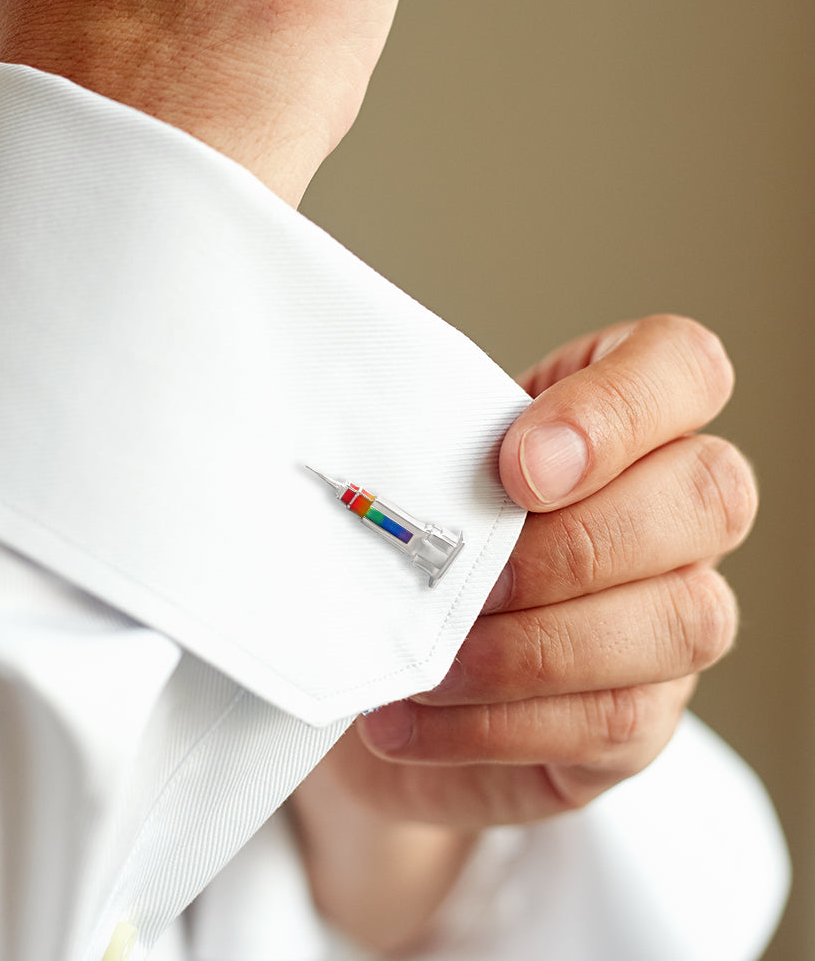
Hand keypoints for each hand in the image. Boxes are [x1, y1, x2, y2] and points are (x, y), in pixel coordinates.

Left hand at [293, 315, 755, 950]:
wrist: (379, 674)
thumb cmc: (404, 546)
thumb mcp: (414, 481)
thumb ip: (438, 456)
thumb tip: (407, 476)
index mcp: (618, 420)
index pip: (683, 366)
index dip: (615, 410)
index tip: (513, 468)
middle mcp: (673, 513)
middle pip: (711, 494)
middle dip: (573, 544)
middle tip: (459, 575)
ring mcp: (674, 617)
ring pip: (682, 619)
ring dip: (531, 647)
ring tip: (426, 661)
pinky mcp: (643, 717)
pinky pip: (613, 721)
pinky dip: (497, 723)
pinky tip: (411, 719)